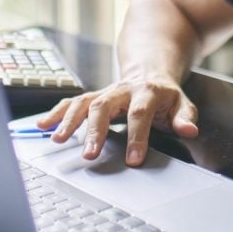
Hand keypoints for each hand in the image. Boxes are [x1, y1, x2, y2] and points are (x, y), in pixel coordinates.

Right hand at [34, 73, 198, 166]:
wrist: (149, 71)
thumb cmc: (165, 95)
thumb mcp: (182, 103)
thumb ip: (185, 118)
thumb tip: (189, 131)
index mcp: (147, 91)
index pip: (141, 113)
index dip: (137, 137)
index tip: (133, 161)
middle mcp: (122, 89)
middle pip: (105, 106)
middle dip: (95, 130)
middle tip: (89, 154)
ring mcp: (105, 91)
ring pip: (84, 102)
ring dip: (69, 121)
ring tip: (58, 140)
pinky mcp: (93, 96)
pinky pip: (72, 102)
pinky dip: (56, 113)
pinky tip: (43, 126)